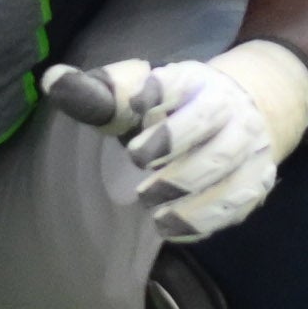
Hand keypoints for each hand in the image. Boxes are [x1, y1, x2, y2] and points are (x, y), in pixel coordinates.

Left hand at [47, 40, 307, 240]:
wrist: (242, 112)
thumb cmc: (175, 109)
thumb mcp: (139, 96)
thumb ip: (99, 94)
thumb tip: (52, 81)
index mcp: (201, 84)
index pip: (186, 91)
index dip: (164, 111)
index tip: (136, 130)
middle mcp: (234, 116)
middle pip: (216, 148)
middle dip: (178, 173)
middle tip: (143, 190)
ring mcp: (251, 153)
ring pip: (231, 184)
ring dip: (192, 206)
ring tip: (157, 216)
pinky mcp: (255, 185)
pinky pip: (235, 209)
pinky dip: (205, 223)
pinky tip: (173, 228)